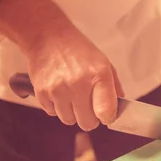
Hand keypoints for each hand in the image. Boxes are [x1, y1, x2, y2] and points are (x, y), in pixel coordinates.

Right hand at [0, 0, 122, 130]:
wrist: (47, 37)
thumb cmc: (79, 51)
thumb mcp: (104, 63)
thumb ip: (114, 88)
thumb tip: (118, 111)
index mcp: (98, 75)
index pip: (106, 112)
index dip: (107, 117)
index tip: (105, 114)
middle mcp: (78, 84)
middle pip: (87, 123)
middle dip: (89, 118)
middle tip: (88, 106)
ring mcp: (58, 90)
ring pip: (69, 120)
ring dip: (72, 113)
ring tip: (72, 97)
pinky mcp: (42, 93)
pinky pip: (52, 113)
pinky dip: (57, 107)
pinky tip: (59, 92)